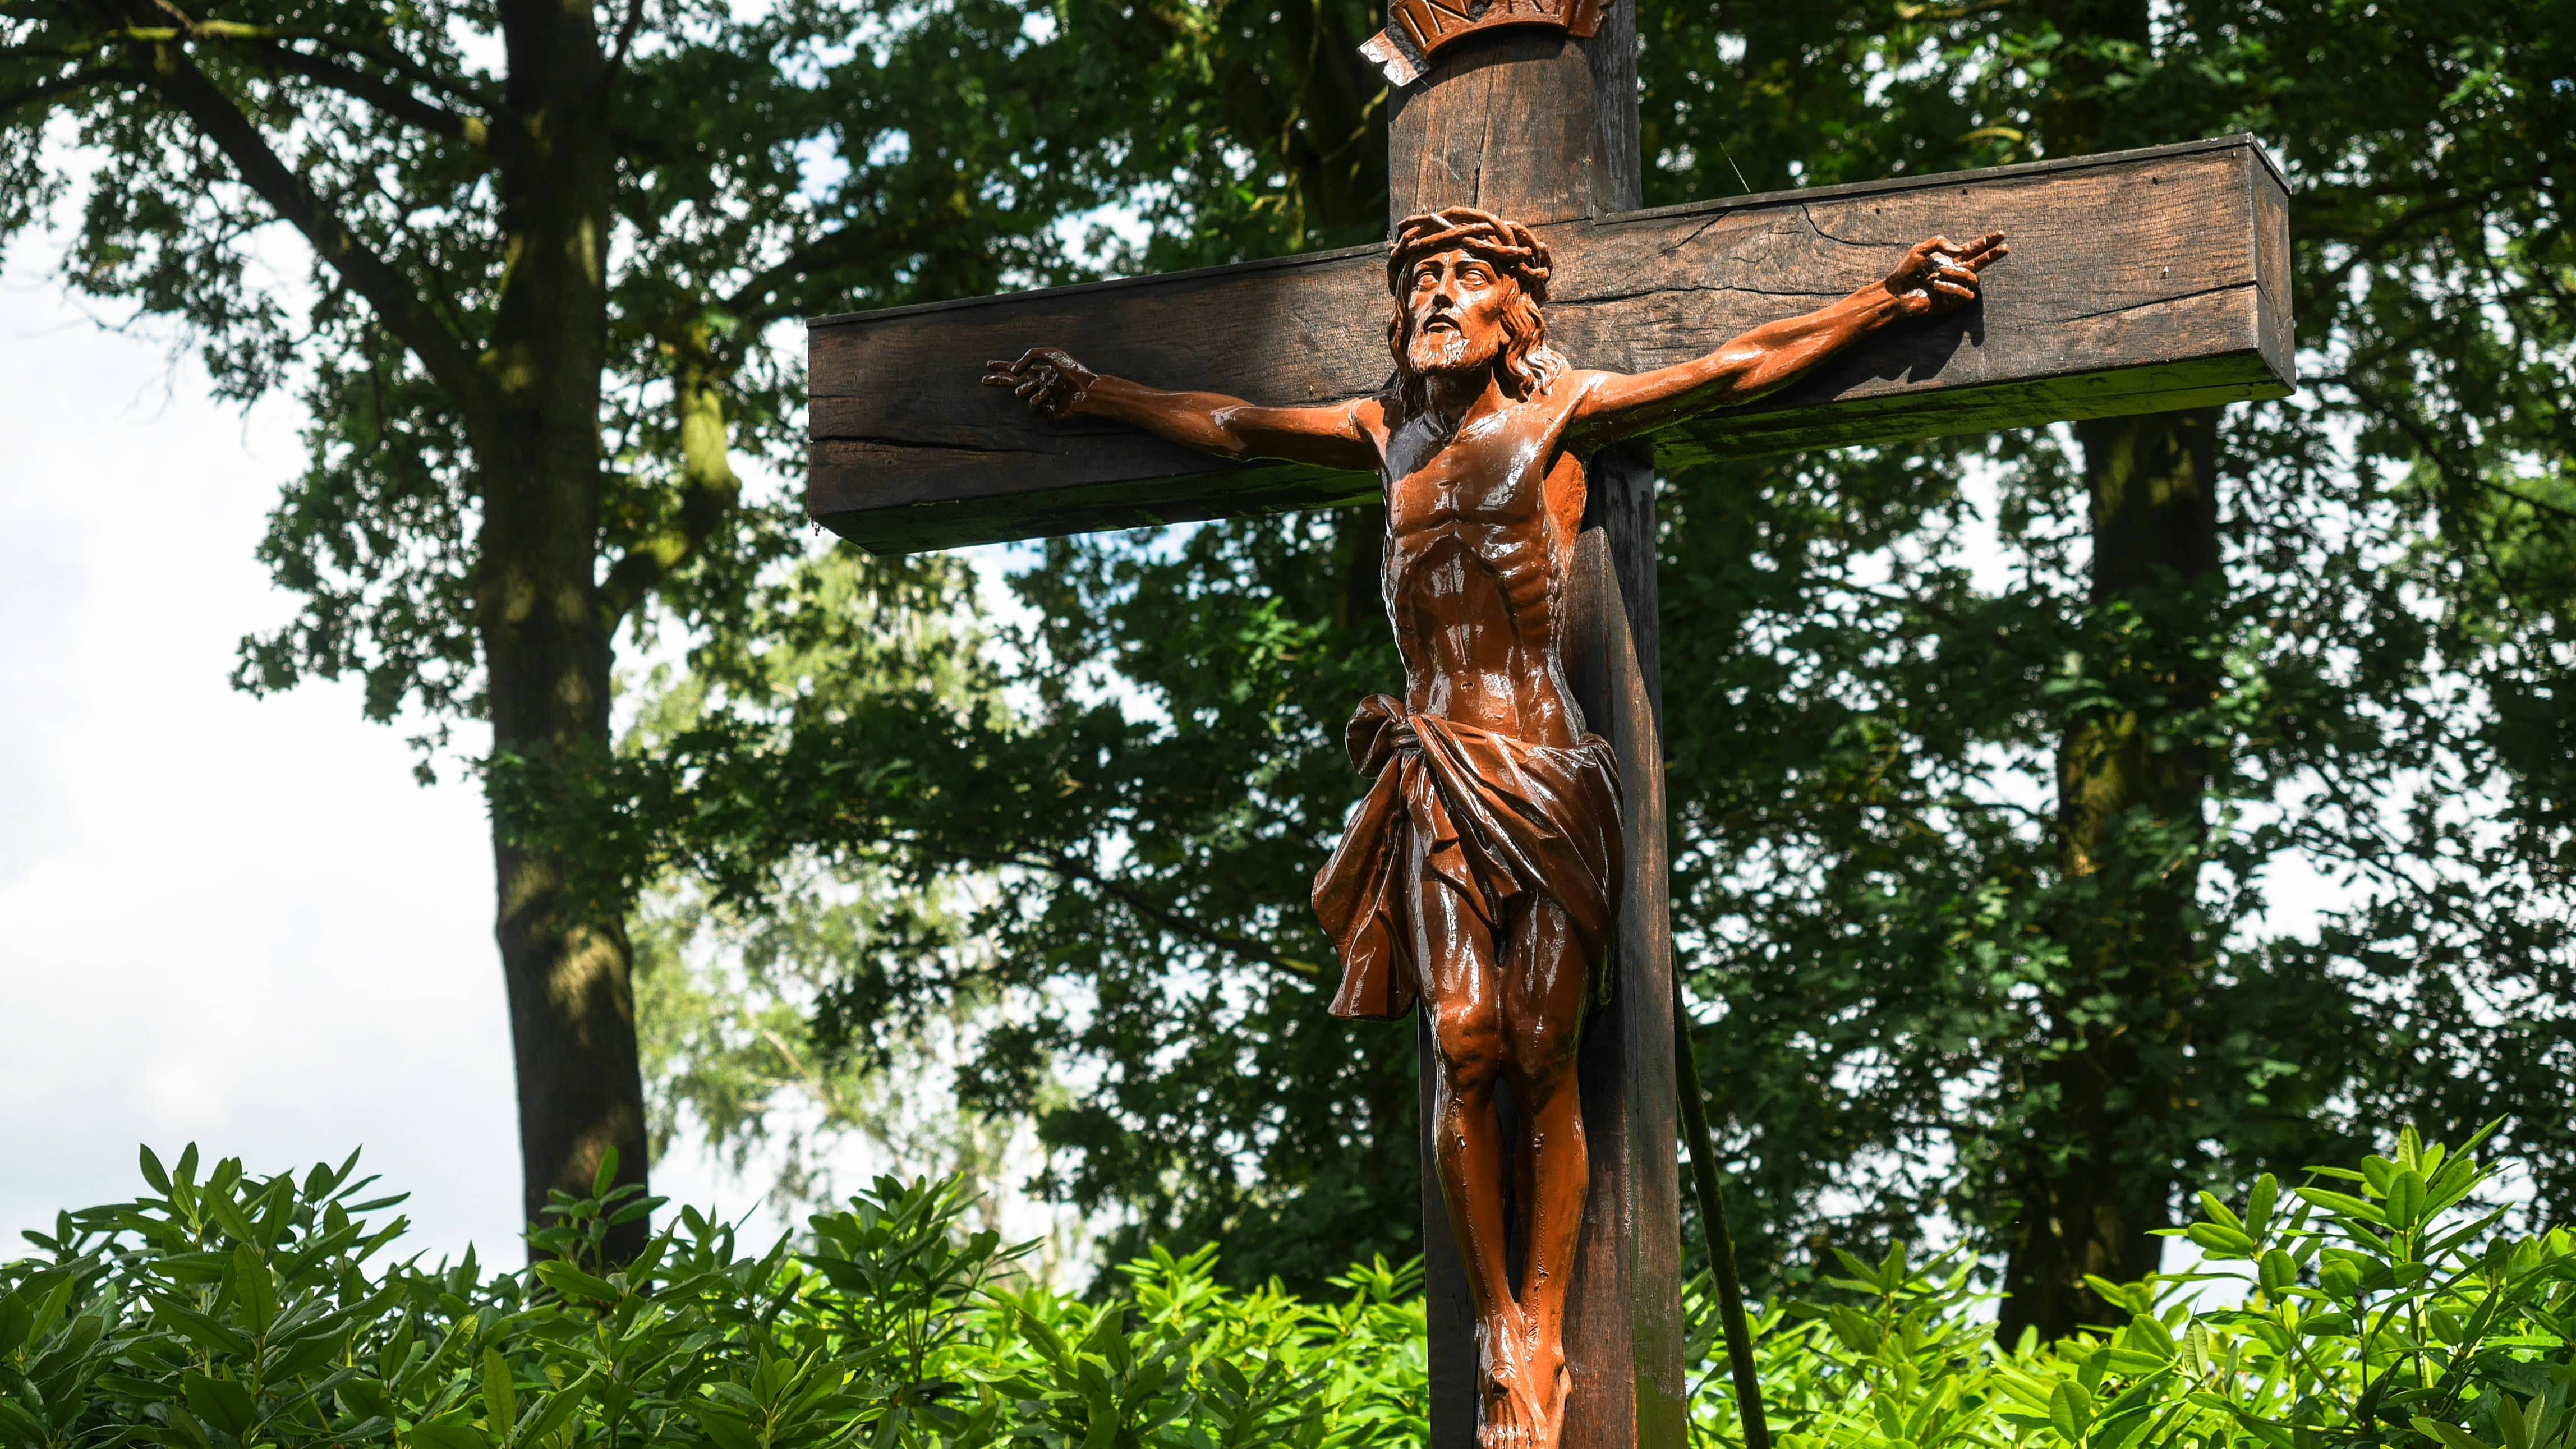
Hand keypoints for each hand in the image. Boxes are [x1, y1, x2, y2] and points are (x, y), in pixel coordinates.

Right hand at [982, 346, 1098, 419]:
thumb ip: (1027, 357)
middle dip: (999, 381)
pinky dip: (1038, 397)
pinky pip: (1032, 404)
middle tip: (984, 380)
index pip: (1018, 369)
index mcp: (1041, 372)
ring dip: (1029, 388)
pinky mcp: (1046, 412)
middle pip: (1013, 383)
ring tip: (1047, 386)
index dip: (1003, 366)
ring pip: (1021, 394)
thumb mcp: (1047, 354)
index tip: (989, 365)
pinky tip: (1049, 394)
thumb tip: (1014, 372)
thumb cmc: (1071, 370)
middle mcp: (1040, 385)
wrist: (1086, 389)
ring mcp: (1043, 399)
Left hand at [1882, 231, 2007, 317]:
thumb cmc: (1905, 272)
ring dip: (1955, 274)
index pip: (1973, 248)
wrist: (1896, 293)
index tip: (2001, 233)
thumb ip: (1940, 242)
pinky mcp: (1953, 302)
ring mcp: (1956, 287)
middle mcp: (1956, 272)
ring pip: (1972, 278)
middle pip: (1982, 262)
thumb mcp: (1919, 249)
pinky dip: (1951, 288)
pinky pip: (1965, 293)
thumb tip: (1961, 249)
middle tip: (2006, 248)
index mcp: (1950, 258)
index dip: (1987, 241)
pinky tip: (1936, 286)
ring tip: (1934, 276)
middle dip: (1993, 254)